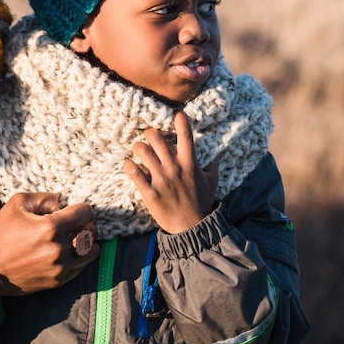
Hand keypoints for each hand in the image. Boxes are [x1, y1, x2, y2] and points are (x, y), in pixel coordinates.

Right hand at [0, 191, 98, 294]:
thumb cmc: (0, 232)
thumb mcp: (18, 203)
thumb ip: (45, 198)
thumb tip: (62, 204)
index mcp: (50, 227)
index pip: (86, 213)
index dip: (81, 208)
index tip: (73, 210)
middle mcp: (59, 249)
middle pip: (91, 231)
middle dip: (84, 224)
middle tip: (72, 223)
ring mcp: (60, 268)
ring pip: (91, 251)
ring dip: (86, 242)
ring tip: (73, 238)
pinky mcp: (57, 281)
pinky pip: (82, 267)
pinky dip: (80, 257)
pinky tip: (66, 252)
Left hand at [123, 110, 218, 233]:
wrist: (192, 228)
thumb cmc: (202, 203)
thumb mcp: (212, 181)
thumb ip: (212, 165)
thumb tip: (215, 152)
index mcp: (190, 163)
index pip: (186, 135)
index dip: (181, 120)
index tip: (176, 114)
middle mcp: (174, 168)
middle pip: (156, 138)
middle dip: (150, 134)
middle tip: (150, 138)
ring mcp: (161, 180)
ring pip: (143, 151)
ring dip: (139, 147)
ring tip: (139, 150)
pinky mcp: (149, 193)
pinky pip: (134, 173)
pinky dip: (129, 166)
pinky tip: (129, 165)